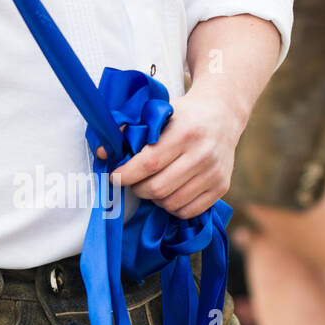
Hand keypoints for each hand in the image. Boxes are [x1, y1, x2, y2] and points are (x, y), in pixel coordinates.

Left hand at [107, 85, 244, 220]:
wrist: (223, 115)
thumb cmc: (184, 115)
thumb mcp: (159, 113)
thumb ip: (129, 130)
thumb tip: (101, 153)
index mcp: (185, 133)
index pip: (149, 163)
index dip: (127, 174)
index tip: (115, 176)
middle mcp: (203, 154)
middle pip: (158, 188)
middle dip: (138, 189)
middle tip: (134, 181)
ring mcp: (214, 173)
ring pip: (172, 203)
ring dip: (155, 199)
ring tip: (153, 185)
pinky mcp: (222, 187)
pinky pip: (189, 211)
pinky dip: (173, 207)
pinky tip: (170, 193)